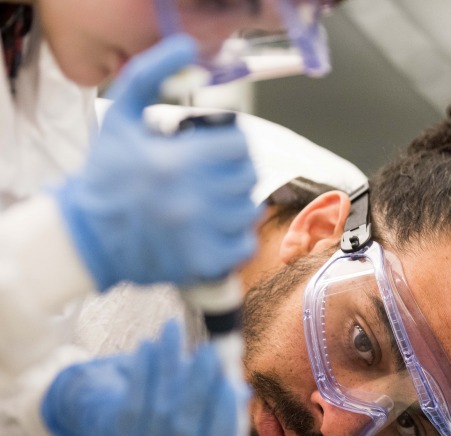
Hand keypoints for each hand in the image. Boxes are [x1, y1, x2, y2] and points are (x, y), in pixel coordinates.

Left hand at [41, 321, 240, 435]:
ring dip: (168, 364)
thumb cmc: (181, 401)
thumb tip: (232, 365)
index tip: (230, 382)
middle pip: (186, 428)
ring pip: (159, 408)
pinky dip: (142, 371)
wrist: (125, 417)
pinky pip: (133, 401)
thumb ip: (223, 386)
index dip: (226, 417)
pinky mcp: (120, 432)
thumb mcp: (207, 398)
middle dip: (199, 386)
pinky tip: (148, 345)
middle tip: (209, 349)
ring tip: (172, 328)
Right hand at [54, 34, 260, 291]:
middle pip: (247, 178)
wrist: (88, 235)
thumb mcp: (121, 115)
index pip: (240, 147)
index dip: (235, 144)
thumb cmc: (106, 174)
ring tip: (218, 200)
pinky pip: (245, 247)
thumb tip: (185, 45)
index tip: (223, 148)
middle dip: (235, 171)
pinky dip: (240, 237)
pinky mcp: (201, 262)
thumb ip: (150, 72)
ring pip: (249, 211)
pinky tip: (221, 227)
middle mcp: (192, 200)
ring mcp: (199, 235)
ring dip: (239, 202)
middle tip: (219, 173)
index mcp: (176, 162)